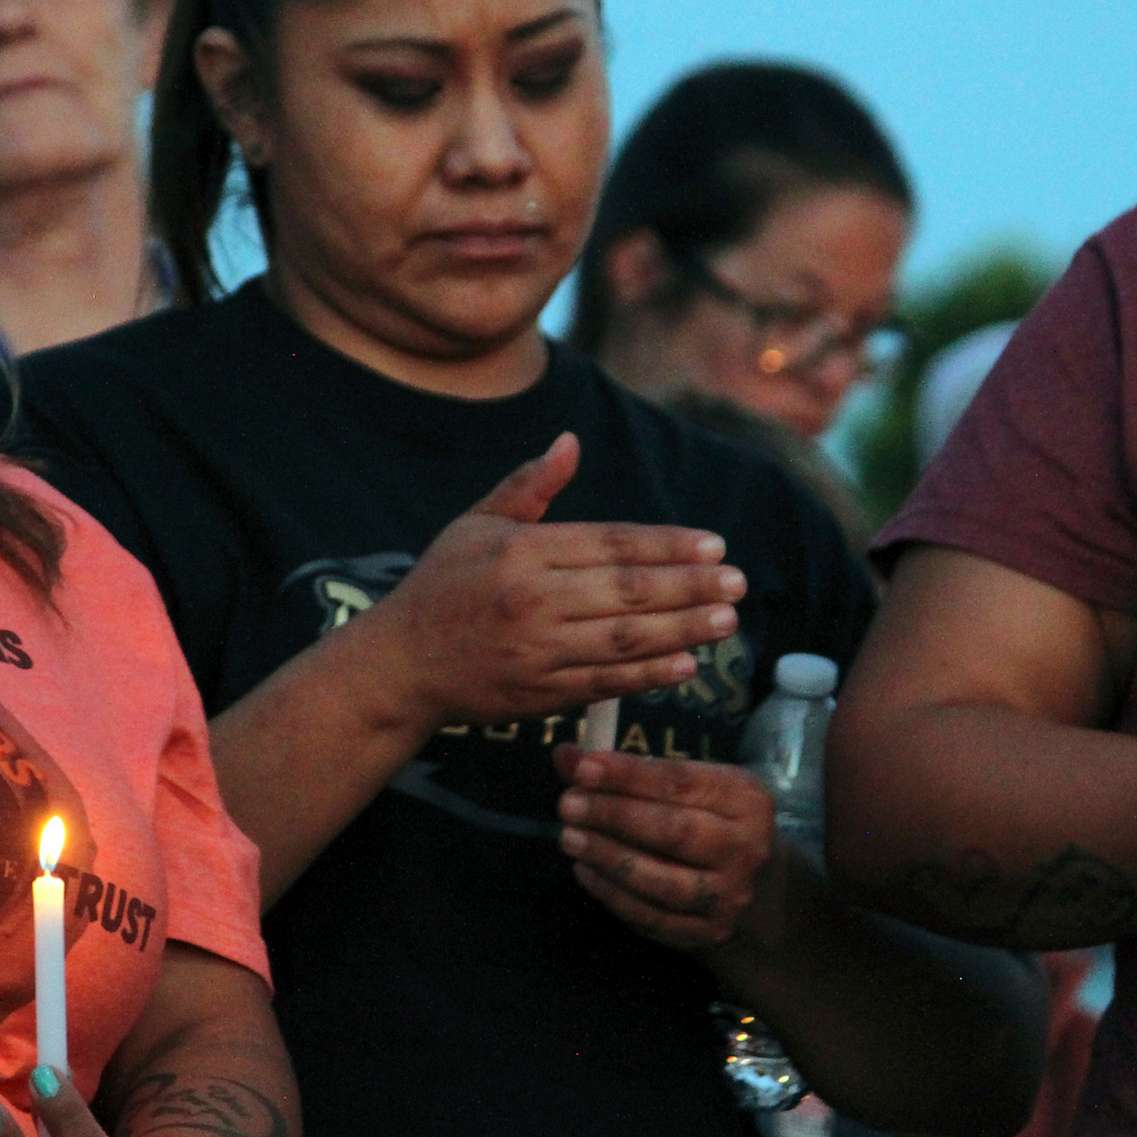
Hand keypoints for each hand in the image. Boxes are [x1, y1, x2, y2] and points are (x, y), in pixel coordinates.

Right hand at [366, 434, 745, 727]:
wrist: (399, 664)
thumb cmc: (441, 586)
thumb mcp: (475, 524)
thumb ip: (528, 486)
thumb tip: (570, 442)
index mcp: (520, 552)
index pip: (611, 544)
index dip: (667, 544)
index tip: (713, 544)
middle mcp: (531, 600)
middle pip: (628, 591)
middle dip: (690, 586)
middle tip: (737, 582)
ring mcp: (536, 650)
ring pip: (625, 639)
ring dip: (683, 630)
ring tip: (726, 620)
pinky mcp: (538, 695)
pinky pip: (605, 683)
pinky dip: (648, 675)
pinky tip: (687, 665)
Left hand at [554, 748, 778, 950]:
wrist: (758, 886)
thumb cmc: (709, 820)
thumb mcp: (686, 785)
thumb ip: (627, 771)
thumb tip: (566, 757)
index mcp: (744, 799)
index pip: (680, 782)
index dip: (627, 775)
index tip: (583, 767)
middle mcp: (745, 848)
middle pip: (673, 831)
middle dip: (614, 816)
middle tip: (568, 805)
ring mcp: (730, 896)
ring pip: (661, 881)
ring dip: (608, 858)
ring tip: (569, 838)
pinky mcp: (709, 932)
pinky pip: (653, 917)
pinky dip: (613, 895)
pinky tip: (585, 871)